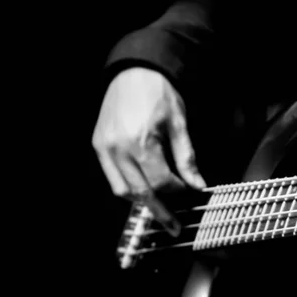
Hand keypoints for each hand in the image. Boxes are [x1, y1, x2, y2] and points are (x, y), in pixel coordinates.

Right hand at [92, 68, 206, 234]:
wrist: (133, 69)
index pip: (161, 183)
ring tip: (160, 209)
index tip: (190, 193)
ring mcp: (104, 148)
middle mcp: (118, 149)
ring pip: (122, 191)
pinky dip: (128, 188)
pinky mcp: (98, 145)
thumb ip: (187, 158)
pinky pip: (112, 177)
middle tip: (173, 226)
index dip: (178, 192)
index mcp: (140, 142)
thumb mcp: (179, 124)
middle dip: (159, 212)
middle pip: (140, 193)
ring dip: (141, 202)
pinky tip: (143, 190)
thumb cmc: (158, 92)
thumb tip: (198, 185)